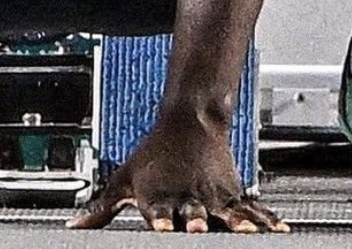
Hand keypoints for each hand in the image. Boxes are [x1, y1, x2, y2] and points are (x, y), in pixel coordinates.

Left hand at [67, 113, 288, 233]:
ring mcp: (213, 196)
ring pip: (226, 211)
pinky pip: (251, 208)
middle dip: (198, 223)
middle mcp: (188, 197)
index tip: (164, 230)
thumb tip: (73, 226)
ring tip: (245, 232)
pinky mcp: (232, 193)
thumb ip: (102, 208)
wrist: (188, 119)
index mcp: (160, 196)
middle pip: (194, 213)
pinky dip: (265, 218)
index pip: (159, 212)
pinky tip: (278, 229)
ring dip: (235, 223)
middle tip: (200, 230)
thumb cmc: (154, 155)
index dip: (161, 222)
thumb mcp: (124, 178)